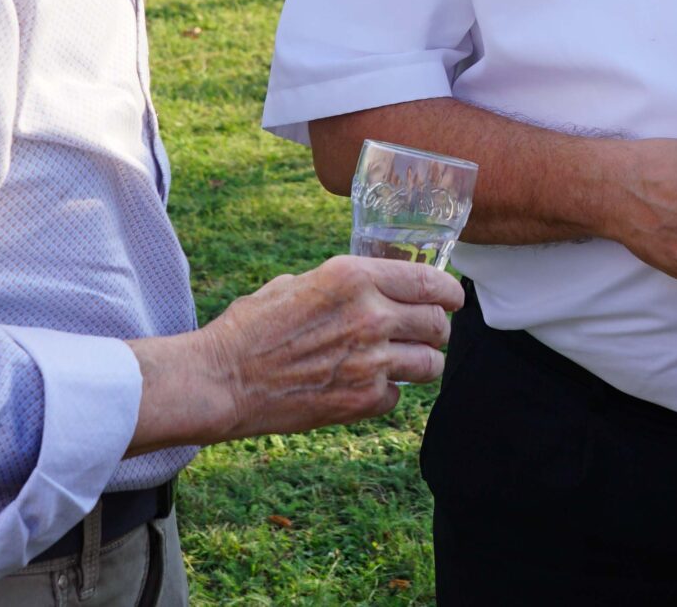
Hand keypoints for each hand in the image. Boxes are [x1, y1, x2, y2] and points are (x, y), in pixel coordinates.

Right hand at [182, 255, 461, 441]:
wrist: (224, 380)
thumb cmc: (252, 327)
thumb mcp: (299, 283)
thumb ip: (346, 286)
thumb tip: (376, 289)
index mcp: (354, 276)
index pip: (430, 281)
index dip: (449, 292)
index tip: (452, 299)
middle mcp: (371, 315)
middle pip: (438, 323)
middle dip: (438, 329)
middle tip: (428, 334)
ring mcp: (371, 360)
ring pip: (430, 364)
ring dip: (423, 363)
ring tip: (408, 363)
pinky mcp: (363, 400)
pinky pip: (398, 395)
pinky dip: (387, 393)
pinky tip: (365, 386)